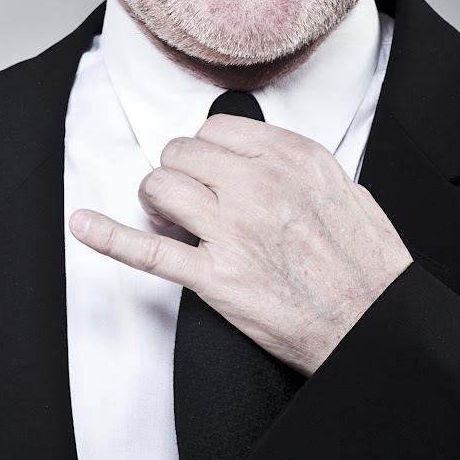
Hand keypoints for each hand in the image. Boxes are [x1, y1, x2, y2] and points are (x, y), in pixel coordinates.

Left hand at [69, 116, 412, 375]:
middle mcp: (260, 187)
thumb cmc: (366, 266)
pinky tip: (84, 223)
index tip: (211, 171)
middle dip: (179, 173)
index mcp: (294, 160)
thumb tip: (258, 156)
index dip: (206, 152)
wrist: (375, 328)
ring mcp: (233, 232)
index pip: (217, 130)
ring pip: (161, 188)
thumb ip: (295, 165)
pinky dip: (109, 237)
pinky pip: (149, 250)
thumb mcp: (344, 189)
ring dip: (157, 201)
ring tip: (171, 217)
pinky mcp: (216, 279)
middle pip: (182, 154)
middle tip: (191, 198)